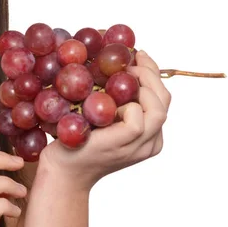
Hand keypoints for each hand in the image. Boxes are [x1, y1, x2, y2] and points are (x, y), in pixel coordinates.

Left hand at [40, 50, 171, 191]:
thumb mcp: (100, 117)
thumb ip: (113, 101)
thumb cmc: (77, 142)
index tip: (136, 55)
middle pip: (165, 100)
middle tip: (131, 58)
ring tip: (122, 75)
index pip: (162, 98)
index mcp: (149, 135)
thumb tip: (113, 64)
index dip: (153, 73)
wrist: (62, 171)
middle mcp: (150, 142)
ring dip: (142, 86)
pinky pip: (137, 117)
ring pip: (159, 109)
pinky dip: (126, 105)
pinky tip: (108, 103)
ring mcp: (139, 146)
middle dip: (151, 73)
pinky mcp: (124, 144)